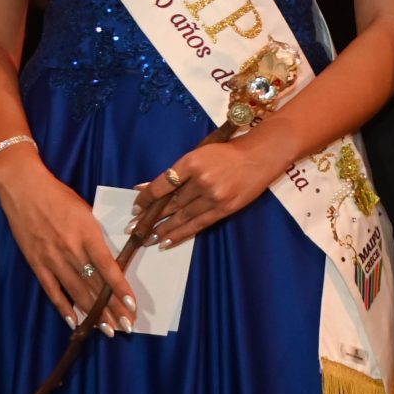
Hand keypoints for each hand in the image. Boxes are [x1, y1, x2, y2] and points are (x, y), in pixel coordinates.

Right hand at [0, 151, 134, 331]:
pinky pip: (52, 291)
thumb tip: (110, 262)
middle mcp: (71, 250)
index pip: (109, 268)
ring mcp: (52, 259)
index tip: (132, 306)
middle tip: (126, 326)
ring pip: (76, 293)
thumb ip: (97, 238)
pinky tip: (75, 322)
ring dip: (93, 314)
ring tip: (107, 330)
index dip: (121, 289)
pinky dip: (63, 308)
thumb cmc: (60, 197)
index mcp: (88, 234)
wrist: (24, 189)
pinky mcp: (36, 264)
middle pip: (95, 286)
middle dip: (112, 309)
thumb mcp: (87, 213)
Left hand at [134, 133, 284, 248]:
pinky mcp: (225, 208)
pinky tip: (167, 241)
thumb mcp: (199, 154)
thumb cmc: (227, 153)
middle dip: (150, 218)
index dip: (146, 198)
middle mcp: (201, 180)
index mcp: (192, 162)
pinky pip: (198, 224)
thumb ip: (176, 172)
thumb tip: (148, 188)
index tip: (136, 208)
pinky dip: (181, 234)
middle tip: (133, 230)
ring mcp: (214, 196)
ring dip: (163, 229)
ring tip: (148, 239)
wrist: (260, 156)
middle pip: (170, 203)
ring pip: (182, 216)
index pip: (162, 184)